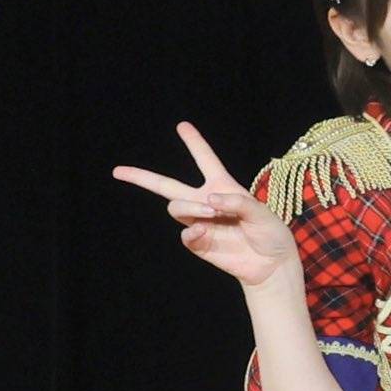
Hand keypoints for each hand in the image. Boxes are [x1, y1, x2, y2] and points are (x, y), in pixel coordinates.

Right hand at [113, 125, 298, 289]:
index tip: (182, 126)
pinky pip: (185, 234)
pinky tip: (206, 231)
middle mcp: (206, 202)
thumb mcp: (262, 213)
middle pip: (166, 185)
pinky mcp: (198, 242)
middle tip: (118, 170)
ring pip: (175, 207)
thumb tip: (209, 199)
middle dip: (142, 177)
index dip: (195, 143)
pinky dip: (192, 231)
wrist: (271, 264)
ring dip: (190, 207)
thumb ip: (238, 203)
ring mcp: (199, 222)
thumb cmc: (271, 233)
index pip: (206, 160)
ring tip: (213, 214)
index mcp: (223, 187)